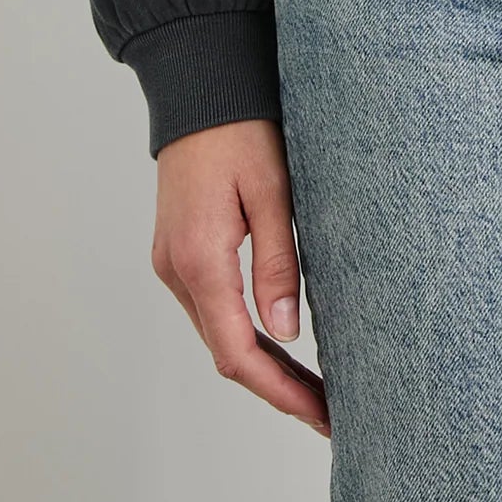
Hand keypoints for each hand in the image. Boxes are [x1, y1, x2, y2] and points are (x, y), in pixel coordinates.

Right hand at [152, 118, 329, 436]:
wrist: (199, 88)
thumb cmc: (242, 128)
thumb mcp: (274, 190)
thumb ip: (279, 262)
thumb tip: (286, 332)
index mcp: (200, 259)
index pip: (238, 352)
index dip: (281, 391)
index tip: (320, 414)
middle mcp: (177, 270)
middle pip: (226, 351)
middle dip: (277, 387)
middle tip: (328, 411)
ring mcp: (172, 262)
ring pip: (217, 333)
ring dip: (262, 364)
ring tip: (314, 386)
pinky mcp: (180, 251)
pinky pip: (211, 309)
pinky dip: (244, 334)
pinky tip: (278, 342)